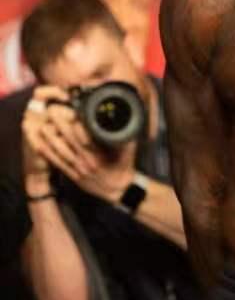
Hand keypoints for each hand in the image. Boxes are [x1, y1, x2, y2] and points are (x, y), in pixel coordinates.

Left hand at [22, 85, 135, 202]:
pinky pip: (58, 163)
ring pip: (60, 151)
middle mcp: (87, 161)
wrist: (118, 189)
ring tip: (43, 125)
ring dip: (50, 138)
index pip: (85, 136)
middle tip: (52, 111)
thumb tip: (124, 116)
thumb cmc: (123, 165)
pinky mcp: (72, 174)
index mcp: (100, 154)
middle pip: (69, 140)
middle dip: (59, 124)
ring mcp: (78, 168)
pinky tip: (40, 145)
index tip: (71, 110)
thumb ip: (125, 133)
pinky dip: (48, 154)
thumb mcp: (129, 148)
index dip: (76, 123)